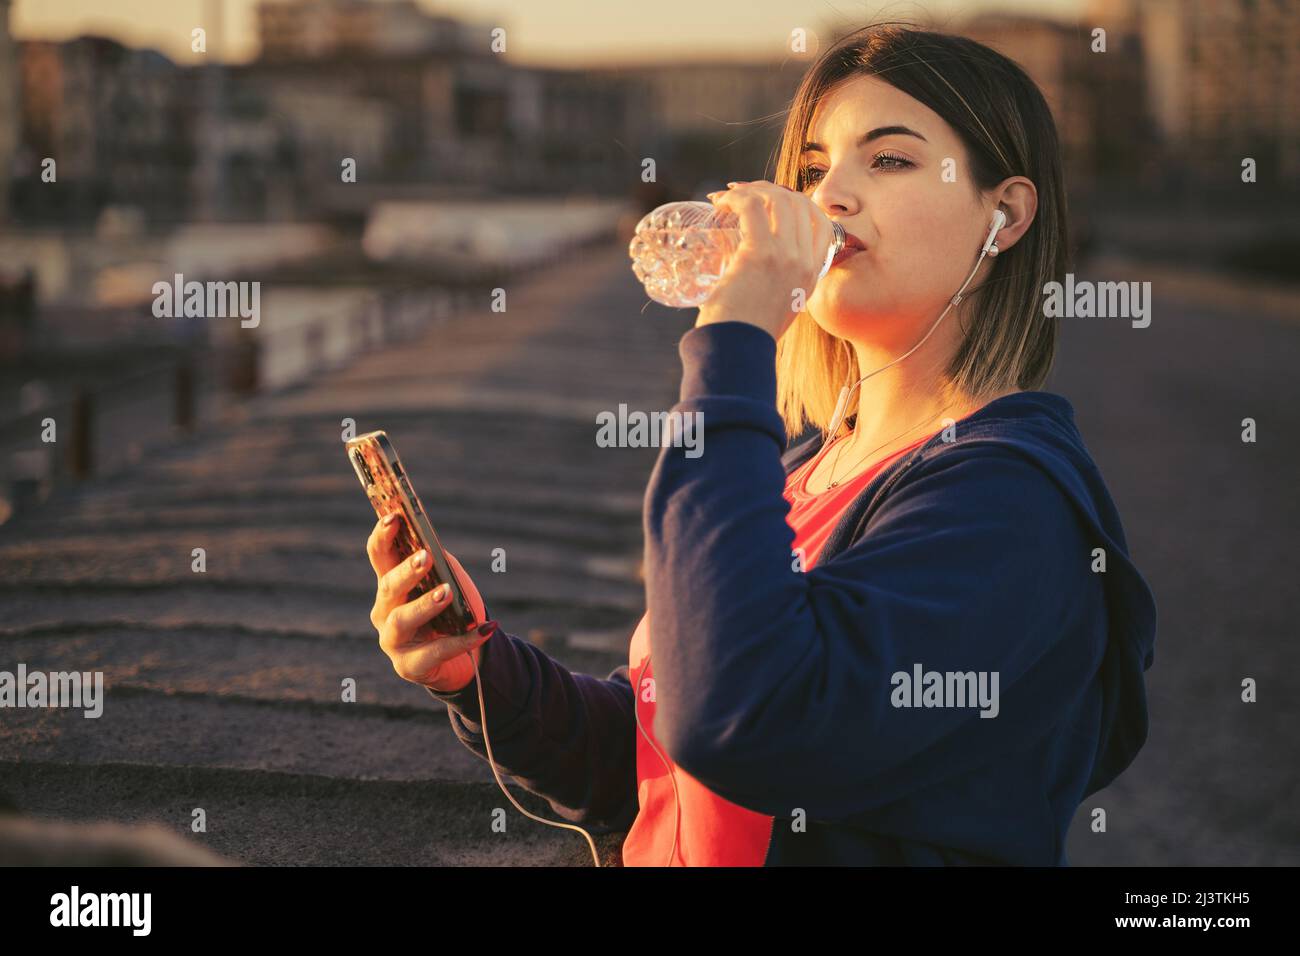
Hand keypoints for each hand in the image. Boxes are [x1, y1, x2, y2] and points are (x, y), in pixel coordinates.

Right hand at [366, 514, 491, 692]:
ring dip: (425, 604)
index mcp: (391, 584)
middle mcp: (384, 611)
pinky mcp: (410, 667)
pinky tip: (485, 628)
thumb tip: (431, 545)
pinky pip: (436, 651)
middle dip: (406, 571)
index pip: (379, 555)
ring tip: (447, 592)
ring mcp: (393, 641)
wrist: (467, 659)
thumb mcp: (447, 581)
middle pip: (388, 587)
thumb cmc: (453, 612)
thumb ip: (439, 564)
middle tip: (425, 557)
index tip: (394, 517)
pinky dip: (463, 639)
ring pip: (402, 620)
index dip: (383, 536)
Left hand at [697, 180, 835, 339]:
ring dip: (750, 190)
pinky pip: (752, 207)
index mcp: (812, 276)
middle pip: (799, 203)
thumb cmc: (745, 336)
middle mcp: (804, 263)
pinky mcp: (760, 253)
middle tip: (741, 195)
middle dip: (769, 190)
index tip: (769, 202)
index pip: (821, 223)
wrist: (736, 352)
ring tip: (727, 198)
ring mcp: (786, 256)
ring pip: (777, 199)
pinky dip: (734, 198)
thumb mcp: (774, 310)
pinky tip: (720, 203)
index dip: (796, 203)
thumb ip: (774, 289)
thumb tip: (751, 276)